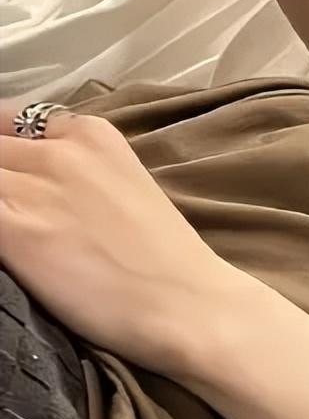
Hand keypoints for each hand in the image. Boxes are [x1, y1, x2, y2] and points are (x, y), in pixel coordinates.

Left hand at [0, 105, 241, 375]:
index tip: (13, 179)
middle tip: (14, 211)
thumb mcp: (119, 183)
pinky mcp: (13, 230)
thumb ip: (73, 171)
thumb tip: (33, 180)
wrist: (179, 296)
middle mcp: (59, 149)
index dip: (5, 154)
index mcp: (91, 133)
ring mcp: (34, 187)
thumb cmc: (158, 252)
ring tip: (14, 229)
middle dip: (0, 176)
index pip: (12, 122)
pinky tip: (9, 240)